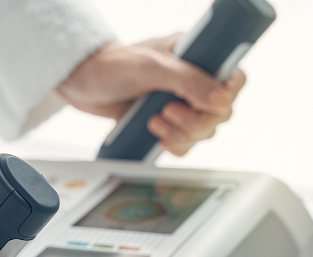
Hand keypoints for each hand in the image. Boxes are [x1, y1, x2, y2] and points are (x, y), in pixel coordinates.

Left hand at [56, 35, 246, 155]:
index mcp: (196, 55)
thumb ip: (187, 81)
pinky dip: (174, 144)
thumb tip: (220, 100)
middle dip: (196, 121)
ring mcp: (181, 102)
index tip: (208, 104)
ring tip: (154, 121)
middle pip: (220, 112)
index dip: (226, 95)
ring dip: (182, 133)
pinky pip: (186, 143)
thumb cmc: (110, 65)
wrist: (80, 82)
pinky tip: (156, 134)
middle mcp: (193, 79)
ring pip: (204, 131)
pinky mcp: (168, 123)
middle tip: (168, 113)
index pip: (232, 77)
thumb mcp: (150, 68)